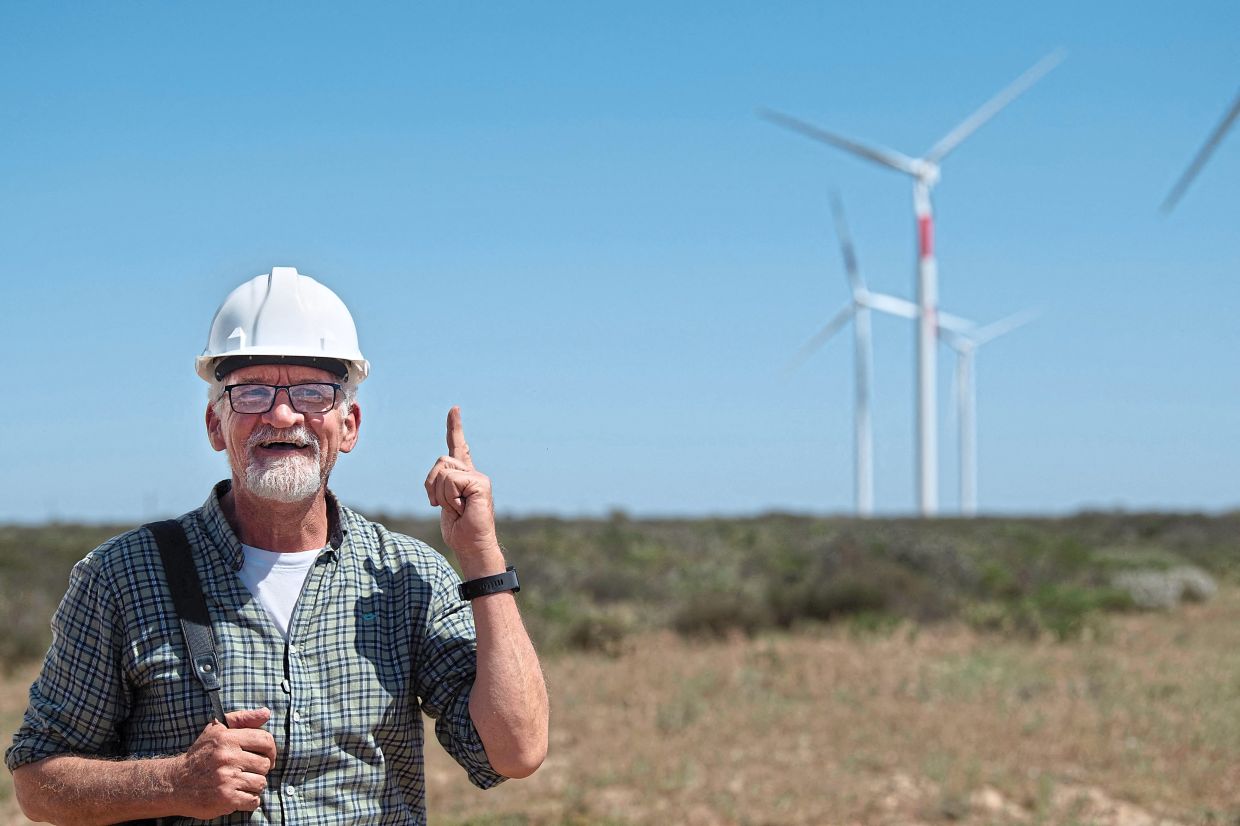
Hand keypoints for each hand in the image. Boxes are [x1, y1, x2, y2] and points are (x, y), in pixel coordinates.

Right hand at [174, 707, 276, 819]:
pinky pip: (253, 801)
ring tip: (241, 783)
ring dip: (254, 785)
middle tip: (248, 771)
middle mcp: (227, 757)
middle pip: (265, 764)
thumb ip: (243, 719)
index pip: (265, 740)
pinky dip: (250, 800)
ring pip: (261, 783)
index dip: (271, 750)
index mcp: (227, 738)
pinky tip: (239, 795)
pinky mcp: (226, 799)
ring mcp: (227, 779)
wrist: (175, 783)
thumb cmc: (200, 755)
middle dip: (260, 769)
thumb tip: (266, 713)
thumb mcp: (217, 730)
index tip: (266, 756)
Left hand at [424, 406, 500, 559]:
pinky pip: (451, 481)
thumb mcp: (442, 502)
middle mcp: (473, 473)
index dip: (455, 427)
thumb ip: (440, 485)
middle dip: (432, 485)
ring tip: (457, 508)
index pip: (458, 446)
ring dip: (441, 495)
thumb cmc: (458, 529)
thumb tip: (439, 476)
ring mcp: (479, 477)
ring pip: (443, 472)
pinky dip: (450, 498)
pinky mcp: (481, 484)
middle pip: (440, 462)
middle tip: (444, 506)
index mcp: (463, 476)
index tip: (454, 409)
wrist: (472, 545)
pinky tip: (462, 507)